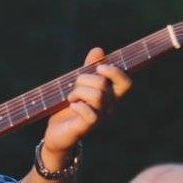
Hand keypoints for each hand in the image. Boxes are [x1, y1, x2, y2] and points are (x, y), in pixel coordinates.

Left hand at [40, 46, 132, 160]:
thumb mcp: (79, 85)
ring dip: (78, 92)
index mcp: (110, 95)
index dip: (115, 72)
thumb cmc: (70, 106)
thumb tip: (99, 50)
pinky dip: (77, 105)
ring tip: (71, 97)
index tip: (98, 67)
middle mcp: (108, 107)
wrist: (57, 132)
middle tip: (74, 87)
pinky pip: (89, 114)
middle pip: (103, 84)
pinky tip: (71, 106)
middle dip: (84, 79)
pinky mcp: (87, 128)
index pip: (125, 82)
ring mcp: (99, 118)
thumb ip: (89, 69)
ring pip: (97, 96)